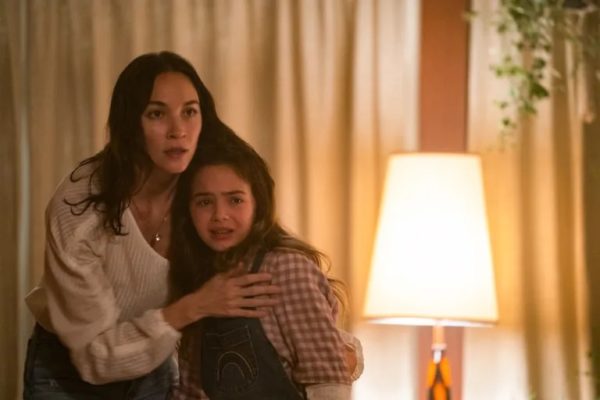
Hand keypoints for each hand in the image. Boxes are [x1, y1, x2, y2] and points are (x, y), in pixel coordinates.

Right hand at [162, 269, 280, 329]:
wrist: (199, 304)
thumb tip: (243, 263)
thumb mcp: (219, 277)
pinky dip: (256, 314)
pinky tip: (265, 313)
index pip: (247, 279)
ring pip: (252, 303)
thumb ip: (232, 271)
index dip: (259, 277)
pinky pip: (246, 313)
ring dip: (265, 302)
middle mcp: (233, 293)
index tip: (270, 276)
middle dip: (267, 290)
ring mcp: (233, 304)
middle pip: (253, 291)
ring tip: (276, 301)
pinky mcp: (232, 313)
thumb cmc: (210, 288)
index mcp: (230, 282)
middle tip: (280, 289)